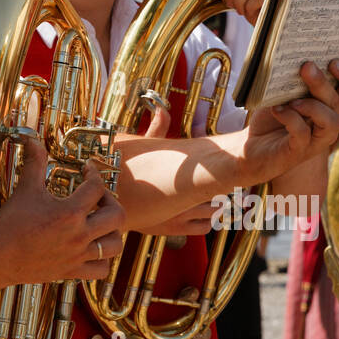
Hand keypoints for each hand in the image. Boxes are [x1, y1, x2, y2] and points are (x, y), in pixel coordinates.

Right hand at [0, 136, 124, 283]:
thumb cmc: (10, 223)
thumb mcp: (25, 189)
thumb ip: (34, 163)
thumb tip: (33, 138)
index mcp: (70, 212)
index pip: (97, 187)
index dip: (94, 173)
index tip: (87, 170)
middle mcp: (79, 235)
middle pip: (118, 216)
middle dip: (113, 202)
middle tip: (99, 198)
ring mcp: (78, 256)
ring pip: (115, 245)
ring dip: (113, 231)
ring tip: (100, 223)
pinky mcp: (73, 271)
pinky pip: (102, 270)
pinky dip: (103, 260)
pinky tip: (93, 248)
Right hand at [120, 104, 214, 235]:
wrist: (112, 204)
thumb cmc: (128, 174)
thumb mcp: (142, 150)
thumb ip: (156, 130)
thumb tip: (162, 109)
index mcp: (179, 178)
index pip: (214, 175)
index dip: (223, 172)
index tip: (224, 166)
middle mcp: (182, 199)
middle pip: (220, 194)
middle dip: (224, 187)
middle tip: (225, 181)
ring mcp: (179, 216)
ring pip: (215, 211)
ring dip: (218, 204)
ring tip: (215, 195)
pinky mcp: (175, 229)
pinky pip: (204, 227)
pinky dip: (208, 221)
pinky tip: (203, 212)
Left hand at [243, 58, 338, 179]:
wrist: (251, 147)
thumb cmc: (272, 115)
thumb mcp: (282, 93)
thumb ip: (293, 78)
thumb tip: (294, 57)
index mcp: (328, 104)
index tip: (335, 61)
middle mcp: (328, 122)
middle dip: (323, 82)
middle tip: (306, 66)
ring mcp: (316, 139)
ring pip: (330, 121)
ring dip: (313, 106)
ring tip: (292, 100)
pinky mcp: (299, 151)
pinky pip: (303, 133)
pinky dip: (290, 118)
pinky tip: (276, 110)